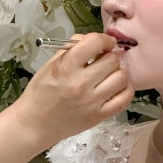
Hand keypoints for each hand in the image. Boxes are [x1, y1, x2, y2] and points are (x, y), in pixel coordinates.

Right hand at [15, 33, 134, 149]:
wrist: (37, 123)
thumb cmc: (41, 92)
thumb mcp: (50, 65)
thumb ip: (71, 49)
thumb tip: (92, 40)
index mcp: (66, 68)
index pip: (94, 43)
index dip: (104, 39)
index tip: (106, 42)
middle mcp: (81, 84)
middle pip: (112, 60)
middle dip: (109, 57)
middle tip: (103, 61)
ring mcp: (92, 101)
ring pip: (121, 77)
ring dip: (117, 73)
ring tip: (108, 75)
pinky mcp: (100, 116)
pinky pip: (125, 98)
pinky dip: (125, 90)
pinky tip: (117, 87)